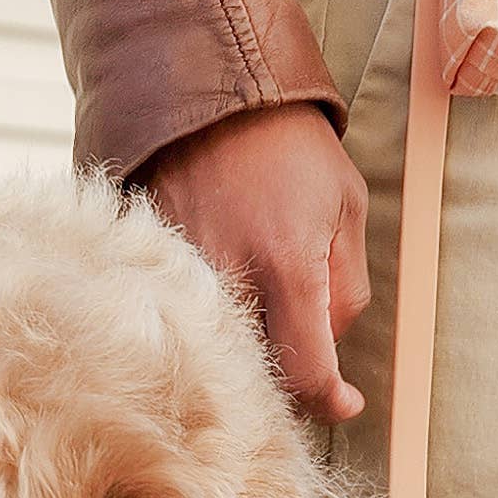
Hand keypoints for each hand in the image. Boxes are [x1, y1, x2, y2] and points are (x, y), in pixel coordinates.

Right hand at [144, 102, 371, 420]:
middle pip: (260, 372)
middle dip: (289, 371)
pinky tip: (223, 292)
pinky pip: (186, 321)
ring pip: (220, 352)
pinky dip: (210, 323)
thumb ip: (346, 285)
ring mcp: (183, 278)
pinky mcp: (151, 271)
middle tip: (305, 346)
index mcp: (286, 264)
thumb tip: (332, 346)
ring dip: (248, 349)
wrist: (209, 94)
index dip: (329, 399)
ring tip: (262, 309)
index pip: (306, 371)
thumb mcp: (346, 205)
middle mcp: (230, 279)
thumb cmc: (289, 147)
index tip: (344, 403)